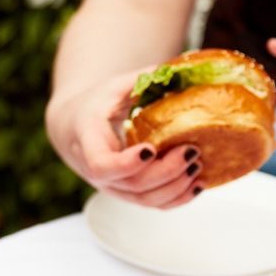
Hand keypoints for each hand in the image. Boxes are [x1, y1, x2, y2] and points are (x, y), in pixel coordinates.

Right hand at [45, 70, 202, 208]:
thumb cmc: (97, 104)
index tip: (150, 149)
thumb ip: (142, 79)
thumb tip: (179, 70)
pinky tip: (198, 184)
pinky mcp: (129, 194)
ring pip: (145, 200)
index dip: (127, 164)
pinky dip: (178, 199)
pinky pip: (154, 205)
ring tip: (198, 166)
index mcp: (88, 141)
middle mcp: (99, 172)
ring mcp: (114, 187)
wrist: (77, 128)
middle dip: (166, 172)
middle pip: (133, 184)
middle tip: (191, 151)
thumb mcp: (113, 86)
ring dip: (176, 187)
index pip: (102, 165)